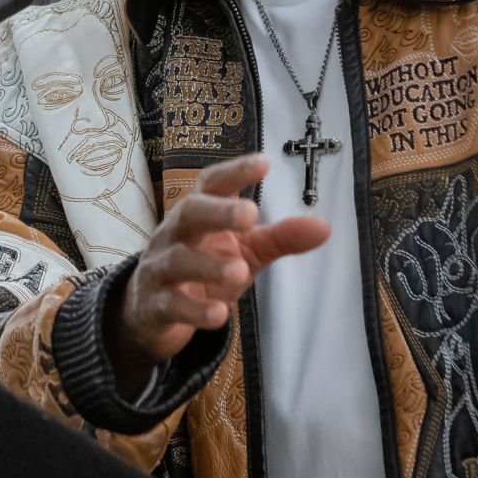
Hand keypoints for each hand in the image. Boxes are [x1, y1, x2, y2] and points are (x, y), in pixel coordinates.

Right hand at [106, 153, 328, 390]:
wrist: (153, 310)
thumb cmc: (206, 266)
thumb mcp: (246, 250)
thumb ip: (282, 238)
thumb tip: (324, 227)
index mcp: (200, 213)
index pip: (212, 184)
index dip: (235, 172)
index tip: (264, 163)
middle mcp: (176, 234)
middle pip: (190, 212)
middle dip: (218, 211)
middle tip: (251, 214)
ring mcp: (161, 269)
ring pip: (178, 261)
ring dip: (209, 266)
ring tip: (240, 271)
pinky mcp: (155, 305)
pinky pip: (172, 305)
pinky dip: (195, 310)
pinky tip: (219, 314)